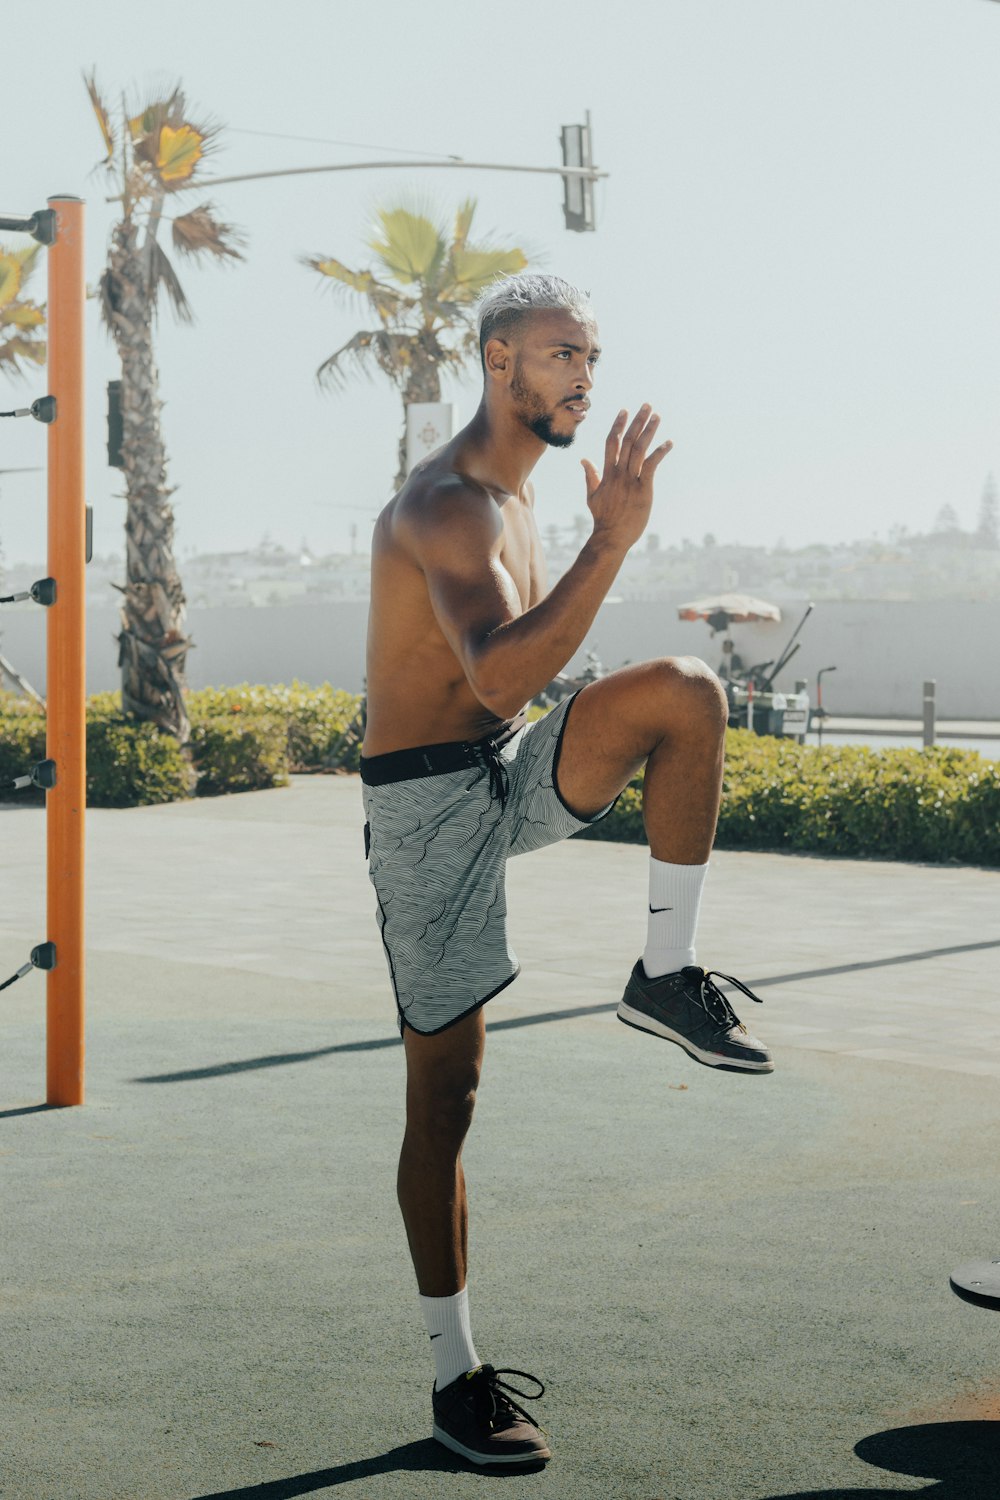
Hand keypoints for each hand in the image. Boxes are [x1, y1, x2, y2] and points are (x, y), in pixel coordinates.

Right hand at [580, 406, 672, 550]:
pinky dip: (660, 452)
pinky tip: (669, 442)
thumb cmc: (603, 518)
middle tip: (646, 405)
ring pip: (639, 449)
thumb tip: (584, 460)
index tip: (624, 411)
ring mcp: (631, 480)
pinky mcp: (643, 489)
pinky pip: (652, 465)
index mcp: (607, 473)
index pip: (612, 443)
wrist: (610, 536)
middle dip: (637, 421)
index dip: (618, 425)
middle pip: (628, 441)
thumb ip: (590, 476)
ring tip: (657, 416)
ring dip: (649, 431)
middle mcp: (619, 473)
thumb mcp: (592, 495)